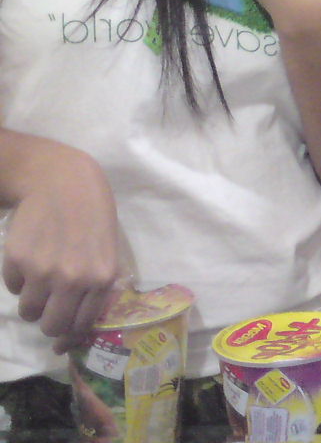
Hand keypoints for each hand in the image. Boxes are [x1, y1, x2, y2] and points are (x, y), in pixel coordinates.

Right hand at [1, 146, 119, 352]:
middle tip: (49, 306)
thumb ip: (96, 286)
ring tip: (41, 275)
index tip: (63, 337)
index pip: (82, 325)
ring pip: (29, 311)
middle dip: (48, 322)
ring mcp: (44, 271)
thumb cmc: (91, 215)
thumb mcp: (107, 251)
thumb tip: (76, 329)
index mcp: (102, 278)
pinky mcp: (18, 261)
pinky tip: (31, 255)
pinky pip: (13, 287)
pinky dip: (19, 279)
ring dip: (32, 300)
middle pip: (52, 326)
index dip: (70, 335)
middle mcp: (74, 279)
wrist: (63, 182)